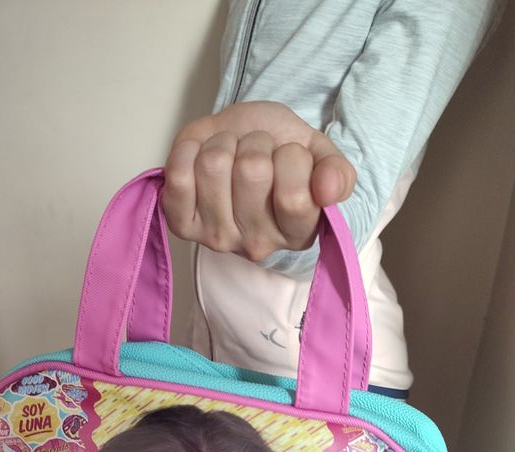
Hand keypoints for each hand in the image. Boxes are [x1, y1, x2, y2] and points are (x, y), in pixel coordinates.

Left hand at [163, 101, 355, 260]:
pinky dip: (189, 151)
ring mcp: (217, 237)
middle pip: (252, 172)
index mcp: (299, 233)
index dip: (291, 158)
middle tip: (257, 152)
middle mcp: (257, 244)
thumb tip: (329, 191)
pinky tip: (202, 156)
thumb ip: (337, 173)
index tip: (288, 155)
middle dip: (256, 144)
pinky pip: (177, 176)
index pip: (294, 197)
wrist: (243, 145)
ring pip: (214, 165)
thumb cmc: (282, 152)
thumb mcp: (319, 155)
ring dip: (223, 144)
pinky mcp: (182, 223)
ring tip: (231, 154)